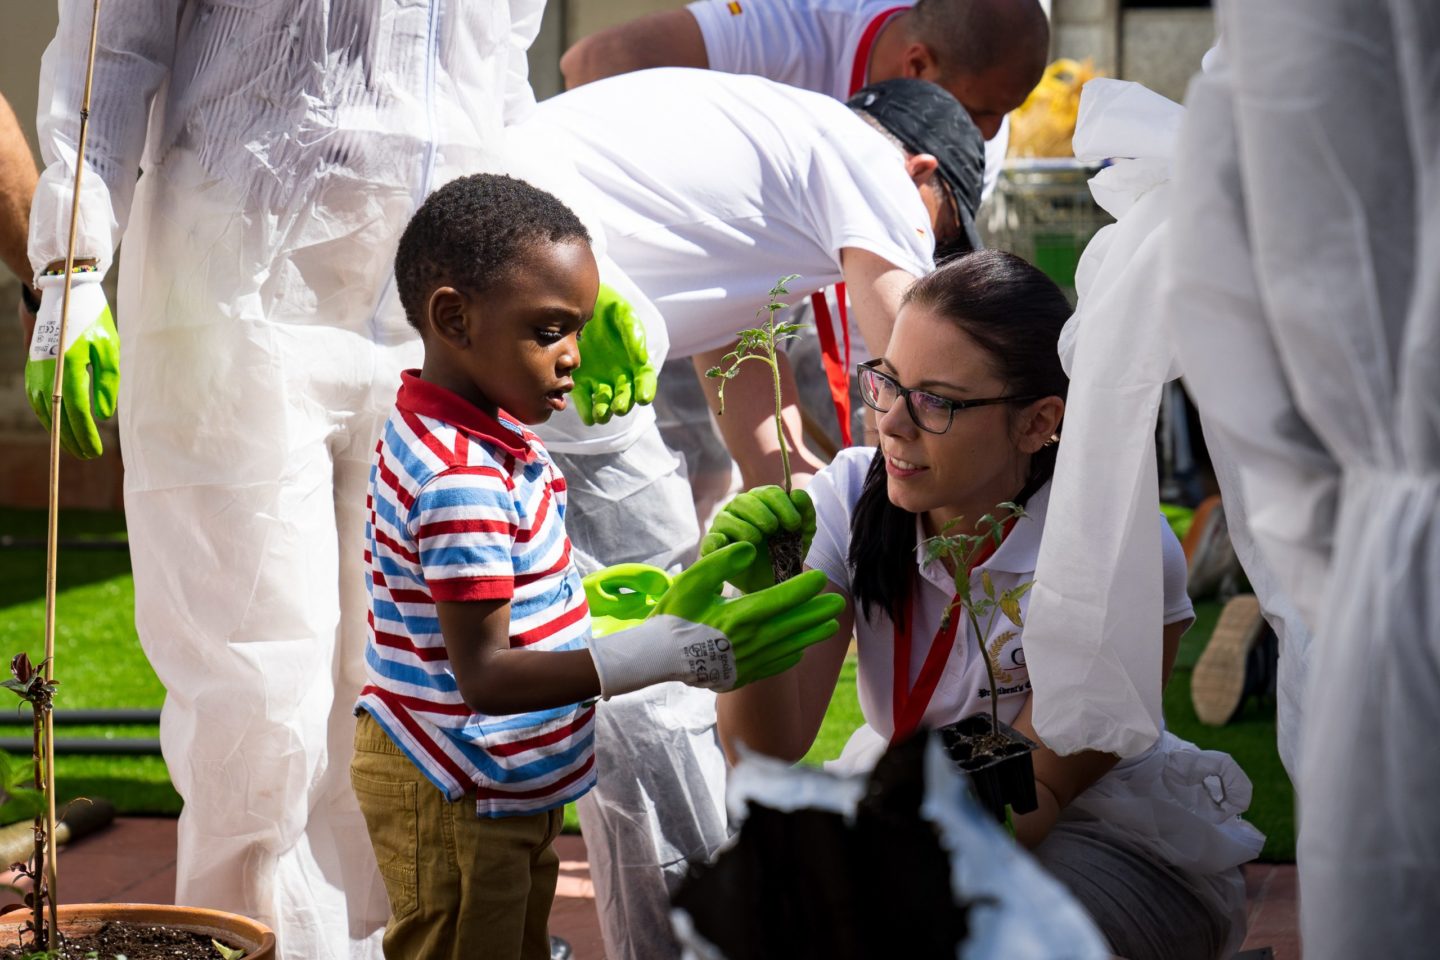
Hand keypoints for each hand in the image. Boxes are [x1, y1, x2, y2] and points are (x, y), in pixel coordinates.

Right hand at [24, 270, 118, 458]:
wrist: (60, 295)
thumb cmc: (91, 320)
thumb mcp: (109, 348)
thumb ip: (108, 383)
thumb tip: (103, 415)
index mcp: (70, 365)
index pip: (77, 411)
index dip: (86, 435)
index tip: (96, 452)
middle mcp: (47, 371)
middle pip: (59, 416)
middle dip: (73, 440)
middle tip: (88, 456)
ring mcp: (35, 370)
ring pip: (44, 411)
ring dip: (59, 432)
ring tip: (75, 447)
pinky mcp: (31, 368)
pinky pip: (37, 400)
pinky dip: (47, 416)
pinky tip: (59, 427)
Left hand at [573, 283, 657, 424]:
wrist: (579, 304)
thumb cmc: (607, 308)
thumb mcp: (623, 315)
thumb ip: (633, 335)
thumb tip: (641, 359)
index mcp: (635, 362)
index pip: (644, 380)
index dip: (646, 390)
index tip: (643, 397)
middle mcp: (619, 375)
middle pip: (624, 395)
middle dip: (622, 403)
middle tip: (618, 407)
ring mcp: (599, 380)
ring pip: (605, 402)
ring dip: (603, 411)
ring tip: (600, 414)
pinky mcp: (580, 381)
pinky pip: (584, 400)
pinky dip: (585, 410)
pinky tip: (587, 415)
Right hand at [586, 542, 843, 696]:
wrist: (657, 658)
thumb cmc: (673, 616)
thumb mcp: (691, 582)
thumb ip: (720, 562)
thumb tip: (748, 547)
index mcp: (739, 615)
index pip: (781, 599)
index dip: (803, 587)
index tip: (820, 577)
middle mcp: (749, 640)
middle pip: (793, 624)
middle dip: (817, 612)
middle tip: (838, 603)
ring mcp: (748, 660)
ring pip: (790, 646)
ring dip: (811, 634)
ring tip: (829, 626)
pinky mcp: (743, 674)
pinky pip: (776, 665)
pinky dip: (792, 654)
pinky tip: (800, 647)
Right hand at [699, 486, 816, 592]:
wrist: (772, 584)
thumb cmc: (785, 553)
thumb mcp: (802, 535)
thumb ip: (805, 513)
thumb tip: (797, 494)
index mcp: (762, 502)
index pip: (768, 493)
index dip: (782, 505)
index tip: (794, 524)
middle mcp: (739, 510)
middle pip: (744, 500)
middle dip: (761, 513)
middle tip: (774, 529)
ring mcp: (724, 527)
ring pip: (725, 518)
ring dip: (743, 527)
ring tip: (757, 540)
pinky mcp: (713, 547)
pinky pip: (710, 540)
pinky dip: (718, 542)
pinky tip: (733, 547)